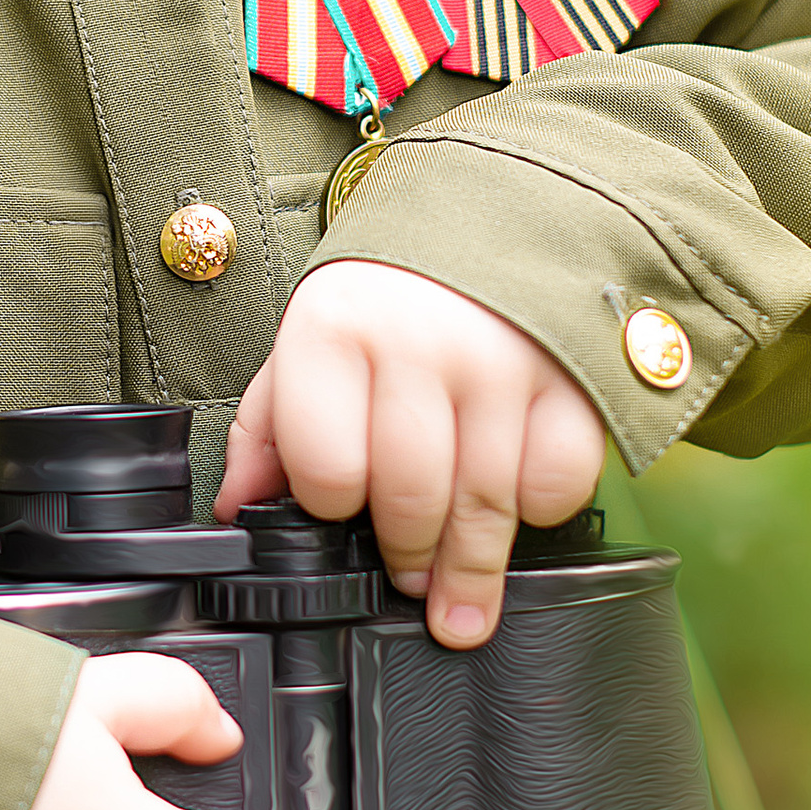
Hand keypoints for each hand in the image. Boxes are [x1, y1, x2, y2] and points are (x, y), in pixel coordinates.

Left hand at [217, 260, 605, 648]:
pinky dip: (541, 511)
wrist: (489, 209)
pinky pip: (558, 483)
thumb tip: (238, 507)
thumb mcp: (310, 341)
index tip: (341, 513)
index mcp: (336, 329)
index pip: (325, 470)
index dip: (329, 507)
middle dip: (407, 559)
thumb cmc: (387, 293)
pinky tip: (517, 505)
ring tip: (458, 600)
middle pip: (411, 499)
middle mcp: (420, 342)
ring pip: (485, 505)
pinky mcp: (572, 377)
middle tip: (408, 581)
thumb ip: (269, 426)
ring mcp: (503, 360)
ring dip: (470, 568)